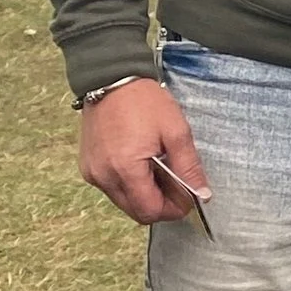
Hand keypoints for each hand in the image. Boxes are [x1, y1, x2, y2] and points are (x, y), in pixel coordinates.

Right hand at [79, 77, 212, 224]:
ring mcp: (93, 173)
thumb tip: (202, 194)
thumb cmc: (144, 102)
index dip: (173, 209)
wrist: (112, 79)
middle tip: (177, 182)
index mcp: (125, 169)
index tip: (188, 197)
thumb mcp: (176, 131)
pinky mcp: (88, 167)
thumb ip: (189, 167)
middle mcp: (103, 177)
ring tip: (159, 168)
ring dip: (145, 194)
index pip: (150, 211)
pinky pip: (112, 188)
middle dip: (160, 203)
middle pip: (136, 212)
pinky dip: (130, 184)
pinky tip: (141, 164)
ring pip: (124, 202)